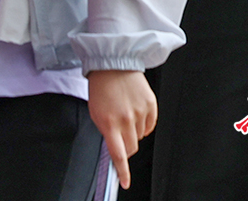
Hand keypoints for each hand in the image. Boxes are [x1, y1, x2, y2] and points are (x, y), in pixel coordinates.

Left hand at [87, 70, 156, 191]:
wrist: (114, 64)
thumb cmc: (101, 88)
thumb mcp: (95, 112)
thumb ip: (106, 132)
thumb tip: (115, 148)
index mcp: (109, 122)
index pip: (119, 155)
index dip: (123, 171)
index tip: (125, 182)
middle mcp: (126, 119)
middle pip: (132, 149)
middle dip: (126, 147)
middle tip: (119, 134)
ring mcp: (140, 112)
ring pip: (140, 137)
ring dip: (133, 132)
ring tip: (125, 114)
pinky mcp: (151, 106)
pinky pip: (150, 126)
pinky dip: (143, 124)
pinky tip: (135, 111)